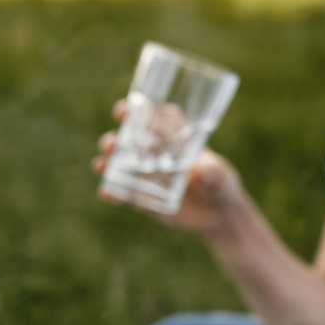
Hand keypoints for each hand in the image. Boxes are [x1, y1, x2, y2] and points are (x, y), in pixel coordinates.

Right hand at [91, 99, 245, 236]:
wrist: (219, 214)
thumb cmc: (221, 184)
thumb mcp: (221, 176)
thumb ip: (212, 174)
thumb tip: (197, 174)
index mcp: (173, 138)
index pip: (151, 118)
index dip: (136, 111)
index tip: (126, 110)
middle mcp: (154, 154)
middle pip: (127, 141)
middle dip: (114, 139)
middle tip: (112, 143)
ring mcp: (145, 176)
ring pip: (118, 165)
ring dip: (107, 163)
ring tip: (103, 165)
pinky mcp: (143, 198)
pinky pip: (123, 194)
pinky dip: (113, 193)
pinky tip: (107, 192)